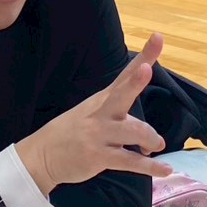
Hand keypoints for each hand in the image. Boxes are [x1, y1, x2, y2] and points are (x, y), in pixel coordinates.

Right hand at [18, 33, 170, 194]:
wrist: (41, 156)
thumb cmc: (73, 131)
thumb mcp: (93, 111)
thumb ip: (121, 106)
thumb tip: (148, 116)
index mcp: (103, 100)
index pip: (126, 74)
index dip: (145, 56)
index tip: (159, 37)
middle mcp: (102, 113)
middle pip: (121, 93)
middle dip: (135, 81)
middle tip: (147, 69)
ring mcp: (99, 134)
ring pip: (134, 132)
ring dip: (151, 139)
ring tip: (155, 146)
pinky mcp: (99, 157)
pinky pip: (129, 161)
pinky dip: (149, 166)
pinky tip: (164, 169)